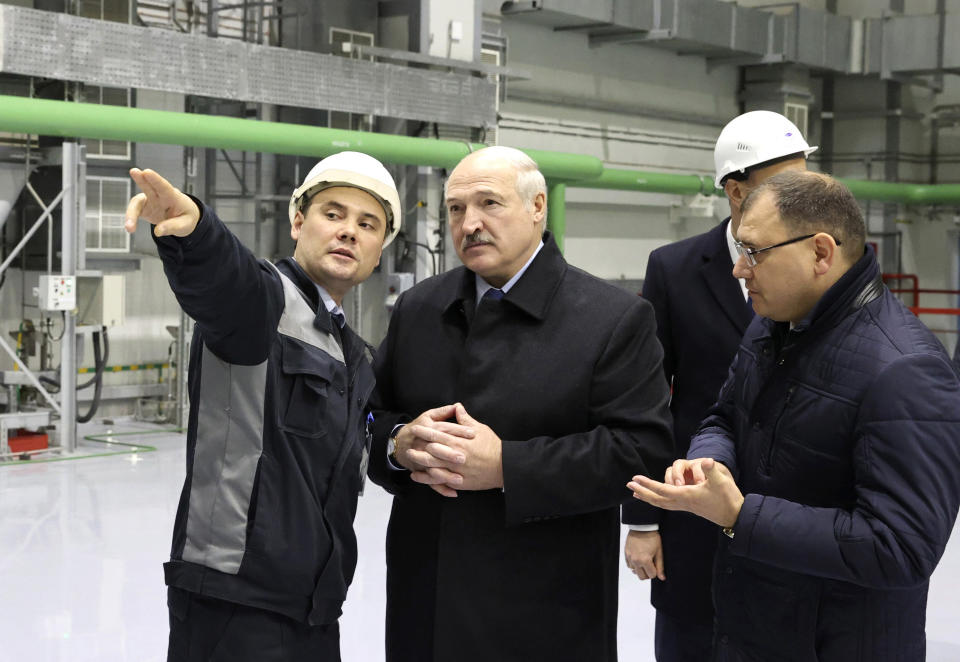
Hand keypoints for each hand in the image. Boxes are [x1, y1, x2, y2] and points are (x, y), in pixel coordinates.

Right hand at [125, 168, 200, 236]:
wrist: (183, 217)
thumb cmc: (186, 217)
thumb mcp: (186, 225)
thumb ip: (173, 227)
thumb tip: (158, 231)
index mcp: (174, 197)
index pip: (164, 187)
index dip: (155, 179)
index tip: (147, 172)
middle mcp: (159, 196)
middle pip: (149, 186)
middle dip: (141, 179)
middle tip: (134, 171)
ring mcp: (150, 201)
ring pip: (137, 202)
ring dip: (131, 212)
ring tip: (129, 226)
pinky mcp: (143, 208)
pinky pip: (135, 211)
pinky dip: (131, 218)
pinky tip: (130, 227)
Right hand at [394, 404, 472, 496]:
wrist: (399, 443)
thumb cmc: (418, 428)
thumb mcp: (428, 417)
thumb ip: (443, 412)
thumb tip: (458, 406)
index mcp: (427, 429)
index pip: (444, 429)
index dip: (458, 430)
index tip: (473, 433)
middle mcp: (423, 445)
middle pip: (437, 449)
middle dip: (450, 454)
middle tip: (464, 457)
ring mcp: (421, 460)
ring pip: (433, 469)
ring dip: (446, 475)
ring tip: (460, 479)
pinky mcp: (421, 472)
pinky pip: (431, 482)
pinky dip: (441, 488)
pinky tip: (454, 493)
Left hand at [408, 403, 502, 491]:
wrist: (504, 467)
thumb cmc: (493, 447)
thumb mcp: (481, 429)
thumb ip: (466, 420)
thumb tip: (457, 407)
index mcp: (459, 442)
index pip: (437, 435)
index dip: (425, 431)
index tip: (415, 427)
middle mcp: (455, 457)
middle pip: (431, 452)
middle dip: (419, 447)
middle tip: (408, 443)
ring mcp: (455, 471)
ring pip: (432, 467)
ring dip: (419, 462)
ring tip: (410, 458)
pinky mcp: (458, 483)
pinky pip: (438, 481)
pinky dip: (426, 478)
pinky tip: (417, 475)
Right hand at [624, 530, 664, 581]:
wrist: (642, 527)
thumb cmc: (652, 538)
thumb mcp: (659, 552)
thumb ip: (660, 566)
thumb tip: (662, 578)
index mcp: (644, 560)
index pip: (651, 575)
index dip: (655, 572)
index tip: (656, 565)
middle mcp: (635, 561)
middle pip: (642, 577)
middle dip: (648, 573)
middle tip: (651, 565)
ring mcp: (629, 557)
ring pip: (635, 572)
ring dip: (640, 569)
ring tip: (644, 561)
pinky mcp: (626, 554)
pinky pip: (629, 565)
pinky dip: (634, 565)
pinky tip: (639, 558)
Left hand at [627, 458, 743, 527]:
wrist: (734, 515)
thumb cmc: (727, 497)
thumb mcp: (721, 481)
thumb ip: (712, 471)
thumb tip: (707, 461)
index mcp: (687, 496)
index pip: (663, 490)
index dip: (648, 484)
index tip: (635, 479)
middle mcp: (682, 502)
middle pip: (657, 499)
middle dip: (642, 492)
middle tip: (628, 485)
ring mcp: (685, 506)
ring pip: (661, 503)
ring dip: (648, 497)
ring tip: (636, 494)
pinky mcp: (688, 507)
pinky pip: (668, 504)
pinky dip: (658, 500)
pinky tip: (656, 498)